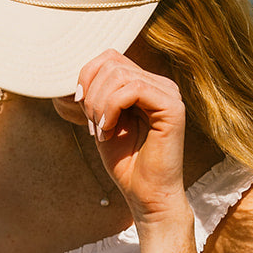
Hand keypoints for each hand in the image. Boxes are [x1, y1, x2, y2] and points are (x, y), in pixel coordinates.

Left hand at [62, 50, 190, 225]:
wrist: (146, 195)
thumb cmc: (125, 163)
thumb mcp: (102, 120)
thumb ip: (96, 94)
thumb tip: (81, 72)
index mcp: (146, 85)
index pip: (110, 57)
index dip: (87, 76)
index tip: (80, 106)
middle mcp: (161, 85)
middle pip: (112, 62)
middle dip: (92, 94)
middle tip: (93, 126)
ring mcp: (169, 94)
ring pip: (120, 74)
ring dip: (99, 104)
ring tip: (101, 131)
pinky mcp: (173, 108)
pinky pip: (133, 89)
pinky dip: (111, 109)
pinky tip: (109, 132)